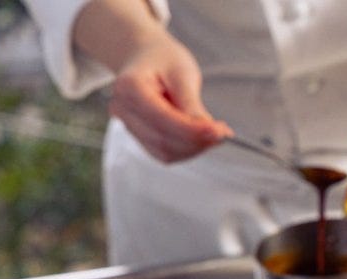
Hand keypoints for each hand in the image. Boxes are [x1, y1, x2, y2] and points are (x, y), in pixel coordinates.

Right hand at [107, 34, 230, 162]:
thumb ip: (191, 104)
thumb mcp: (182, 72)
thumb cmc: (163, 59)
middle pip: (163, 140)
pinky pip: (165, 153)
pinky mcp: (140, 137)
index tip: (219, 131)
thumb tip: (209, 131)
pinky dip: (187, 150)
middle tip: (223, 133)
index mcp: (129, 87)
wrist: (145, 56)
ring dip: (194, 148)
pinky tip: (202, 137)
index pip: (161, 118)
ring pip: (165, 152)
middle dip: (197, 141)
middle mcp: (123, 109)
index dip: (192, 130)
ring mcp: (128, 125)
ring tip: (215, 132)